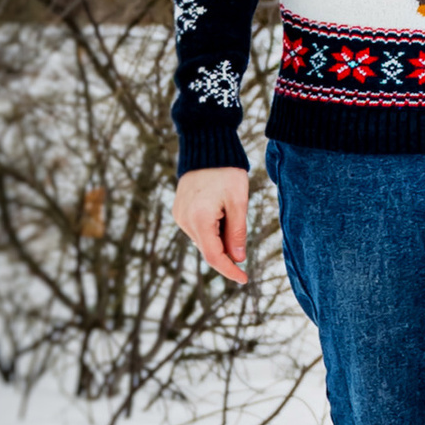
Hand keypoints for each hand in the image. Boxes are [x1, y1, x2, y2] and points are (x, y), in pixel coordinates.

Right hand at [172, 167, 249, 282]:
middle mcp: (184, 220)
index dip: (229, 271)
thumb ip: (237, 232)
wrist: (206, 146)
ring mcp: (179, 215)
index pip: (214, 256)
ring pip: (203, 239)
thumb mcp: (238, 202)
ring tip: (231, 214)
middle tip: (243, 238)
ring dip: (219, 239)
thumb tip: (238, 258)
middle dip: (227, 252)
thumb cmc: (226, 171)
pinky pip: (197, 228)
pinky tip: (221, 214)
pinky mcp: (179, 210)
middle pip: (208, 249)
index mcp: (199, 219)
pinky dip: (211, 230)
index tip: (244, 279)